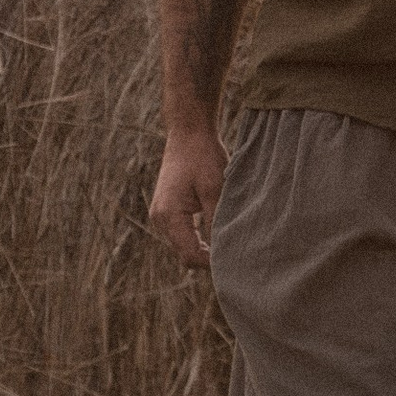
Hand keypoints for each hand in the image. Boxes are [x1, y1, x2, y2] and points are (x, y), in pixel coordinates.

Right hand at [149, 125, 225, 266]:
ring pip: (183, 246)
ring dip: (204, 248)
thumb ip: (216, 222)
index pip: (190, 256)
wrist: (188, 133)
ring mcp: (161, 215)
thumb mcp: (215, 190)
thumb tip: (224, 252)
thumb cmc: (203, 157)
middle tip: (235, 253)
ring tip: (228, 242)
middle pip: (185, 255)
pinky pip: (182, 234)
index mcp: (169, 216)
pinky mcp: (167, 211)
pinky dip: (198, 238)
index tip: (235, 258)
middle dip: (208, 258)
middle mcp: (159, 219)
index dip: (212, 263)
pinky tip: (217, 232)